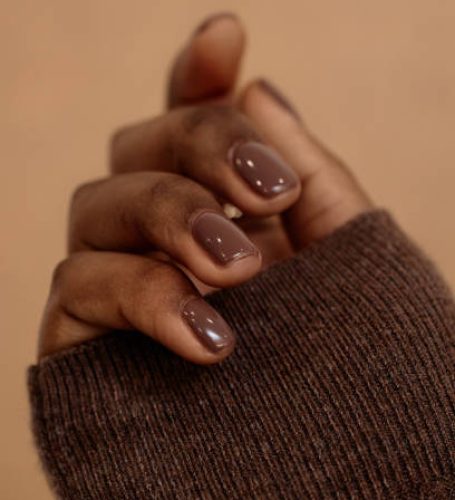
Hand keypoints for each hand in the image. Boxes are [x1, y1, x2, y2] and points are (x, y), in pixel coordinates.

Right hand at [38, 14, 370, 363]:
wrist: (319, 462)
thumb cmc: (337, 350)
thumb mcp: (339, 247)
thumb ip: (301, 166)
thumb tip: (259, 82)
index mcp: (218, 200)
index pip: (189, 116)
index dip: (198, 75)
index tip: (226, 37)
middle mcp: (156, 226)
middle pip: (139, 146)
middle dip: (197, 152)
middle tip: (264, 197)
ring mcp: (113, 274)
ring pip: (97, 206)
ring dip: (170, 223)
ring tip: (242, 275)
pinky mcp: (82, 334)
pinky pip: (82, 288)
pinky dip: (146, 299)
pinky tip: (206, 335)